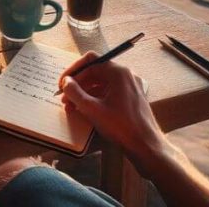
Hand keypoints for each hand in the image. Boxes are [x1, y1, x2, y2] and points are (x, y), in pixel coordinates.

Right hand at [59, 52, 166, 173]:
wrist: (146, 146)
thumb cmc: (120, 126)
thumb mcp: (92, 109)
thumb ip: (75, 92)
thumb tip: (66, 82)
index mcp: (118, 72)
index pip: (90, 61)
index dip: (72, 72)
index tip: (61, 85)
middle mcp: (126, 75)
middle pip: (95, 72)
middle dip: (77, 85)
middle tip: (64, 99)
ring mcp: (130, 87)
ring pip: (102, 84)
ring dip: (85, 93)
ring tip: (71, 108)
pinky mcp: (131, 99)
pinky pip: (110, 92)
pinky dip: (96, 99)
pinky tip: (86, 111)